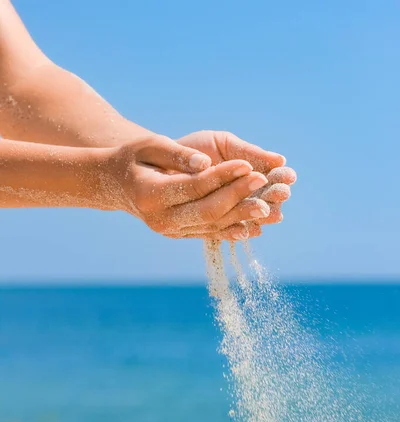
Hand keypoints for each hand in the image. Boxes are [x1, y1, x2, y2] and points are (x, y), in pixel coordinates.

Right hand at [103, 136, 268, 240]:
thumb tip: (206, 163)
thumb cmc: (133, 158)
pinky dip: (231, 230)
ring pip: (211, 226)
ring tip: (269, 206)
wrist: (116, 184)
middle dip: (238, 197)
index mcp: (150, 194)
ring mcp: (169, 231)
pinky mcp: (179, 234)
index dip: (223, 176)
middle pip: (207, 211)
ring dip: (241, 216)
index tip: (248, 165)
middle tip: (265, 183)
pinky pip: (209, 234)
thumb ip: (177, 154)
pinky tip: (253, 226)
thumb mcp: (149, 146)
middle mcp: (160, 219)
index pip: (194, 187)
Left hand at [178, 131, 296, 237]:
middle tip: (282, 193)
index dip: (280, 178)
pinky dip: (240, 231)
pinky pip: (228, 231)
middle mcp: (243, 194)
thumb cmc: (195, 150)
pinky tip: (250, 230)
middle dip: (274, 196)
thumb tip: (279, 160)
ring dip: (262, 215)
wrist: (160, 163)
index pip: (271, 177)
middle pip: (265, 199)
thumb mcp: (223, 144)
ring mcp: (229, 211)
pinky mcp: (212, 226)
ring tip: (270, 212)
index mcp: (249, 173)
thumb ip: (248, 152)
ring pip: (250, 217)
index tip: (288, 176)